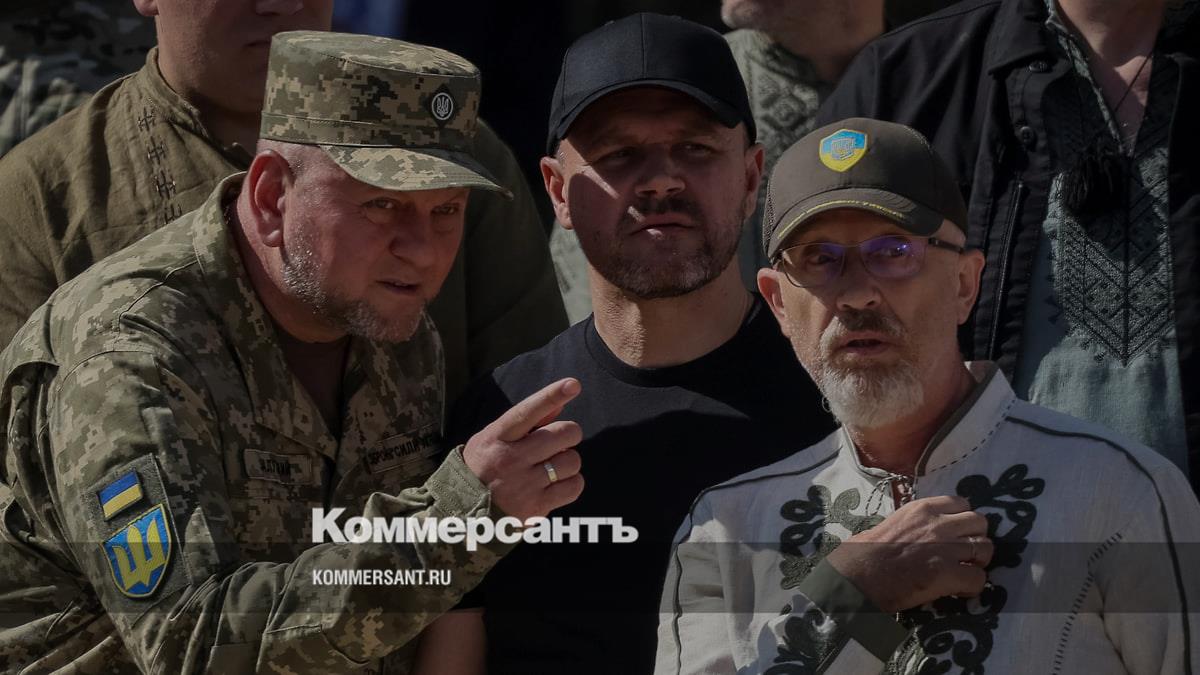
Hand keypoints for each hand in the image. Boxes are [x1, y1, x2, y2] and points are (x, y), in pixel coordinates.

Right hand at [462, 378, 583, 520]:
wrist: (463, 514)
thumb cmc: (481, 469)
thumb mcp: (492, 440)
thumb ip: (526, 422)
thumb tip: (559, 403)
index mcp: (497, 437)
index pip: (527, 411)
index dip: (551, 395)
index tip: (572, 385)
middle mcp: (511, 459)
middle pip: (562, 434)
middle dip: (569, 434)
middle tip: (560, 442)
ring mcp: (525, 484)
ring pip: (572, 460)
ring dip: (568, 461)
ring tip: (553, 467)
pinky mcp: (537, 506)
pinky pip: (574, 487)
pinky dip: (572, 483)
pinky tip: (557, 484)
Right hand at [824, 495, 992, 612]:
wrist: (857, 577)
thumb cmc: (862, 553)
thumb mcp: (888, 524)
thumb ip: (912, 523)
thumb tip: (919, 532)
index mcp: (921, 509)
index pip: (962, 504)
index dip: (963, 521)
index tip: (956, 534)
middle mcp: (938, 523)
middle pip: (980, 522)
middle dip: (976, 538)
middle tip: (964, 554)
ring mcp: (946, 548)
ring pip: (986, 548)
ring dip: (978, 562)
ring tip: (963, 572)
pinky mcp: (948, 573)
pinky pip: (979, 578)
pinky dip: (973, 586)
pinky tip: (958, 590)